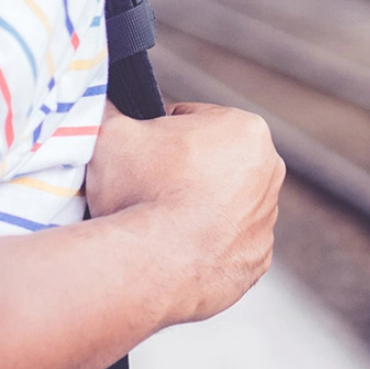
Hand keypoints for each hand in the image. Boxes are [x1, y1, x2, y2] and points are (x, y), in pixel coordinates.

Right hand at [87, 101, 283, 324]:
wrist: (148, 268)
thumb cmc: (138, 194)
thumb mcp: (112, 132)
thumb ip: (108, 107)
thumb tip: (99, 100)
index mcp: (247, 129)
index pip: (194, 120)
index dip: (161, 135)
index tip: (144, 154)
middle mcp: (270, 172)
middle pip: (213, 160)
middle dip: (183, 170)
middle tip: (147, 186)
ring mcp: (267, 220)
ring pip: (222, 202)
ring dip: (196, 207)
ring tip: (159, 219)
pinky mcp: (257, 259)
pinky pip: (226, 243)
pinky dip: (204, 244)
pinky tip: (176, 248)